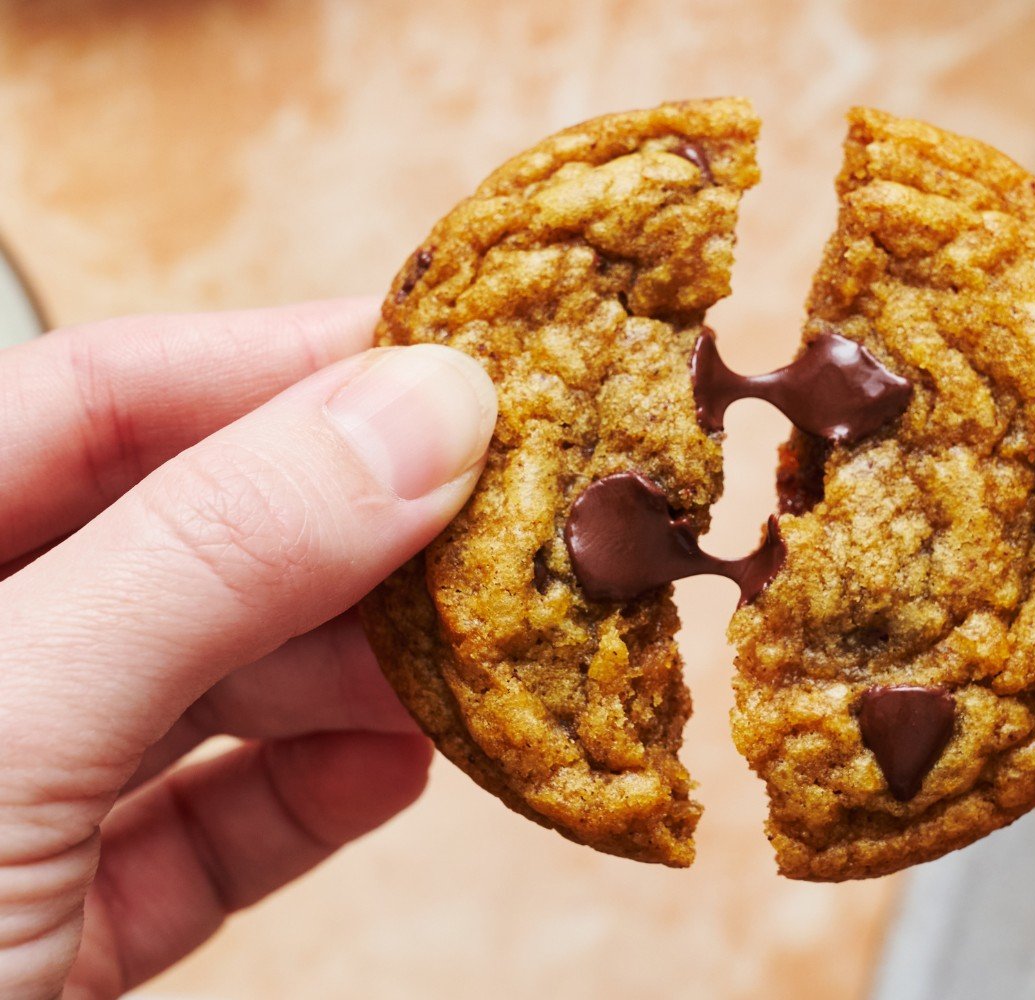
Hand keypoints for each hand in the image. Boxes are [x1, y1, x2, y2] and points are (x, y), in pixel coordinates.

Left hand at [0, 301, 495, 998]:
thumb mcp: (1, 730)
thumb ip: (208, 555)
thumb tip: (422, 410)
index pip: (93, 399)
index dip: (278, 359)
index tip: (454, 359)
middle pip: (177, 540)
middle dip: (351, 531)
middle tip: (510, 518)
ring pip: (207, 687)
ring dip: (356, 671)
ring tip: (484, 658)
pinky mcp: (47, 930)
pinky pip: (202, 833)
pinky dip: (308, 799)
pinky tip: (397, 770)